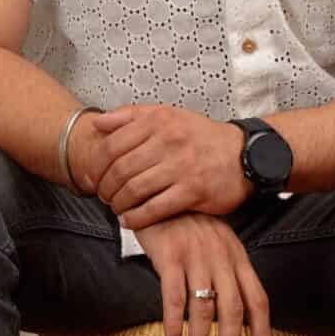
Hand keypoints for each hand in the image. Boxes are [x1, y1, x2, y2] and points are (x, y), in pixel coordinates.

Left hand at [81, 105, 249, 229]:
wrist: (243, 154)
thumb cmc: (200, 136)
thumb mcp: (168, 115)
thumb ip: (131, 116)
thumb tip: (98, 122)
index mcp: (158, 121)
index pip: (112, 145)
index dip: (96, 165)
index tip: (91, 177)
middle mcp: (168, 141)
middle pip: (120, 170)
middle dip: (105, 188)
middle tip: (103, 196)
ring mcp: (181, 167)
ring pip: (134, 190)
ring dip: (118, 204)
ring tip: (116, 208)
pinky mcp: (193, 191)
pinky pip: (154, 209)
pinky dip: (136, 218)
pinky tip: (130, 220)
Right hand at [134, 213, 271, 335]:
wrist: (159, 192)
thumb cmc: (188, 223)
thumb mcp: (218, 242)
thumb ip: (228, 270)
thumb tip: (235, 311)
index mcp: (237, 257)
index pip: (258, 299)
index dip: (262, 331)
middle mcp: (221, 258)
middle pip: (233, 310)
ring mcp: (196, 256)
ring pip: (204, 308)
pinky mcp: (170, 255)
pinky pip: (174, 296)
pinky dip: (174, 323)